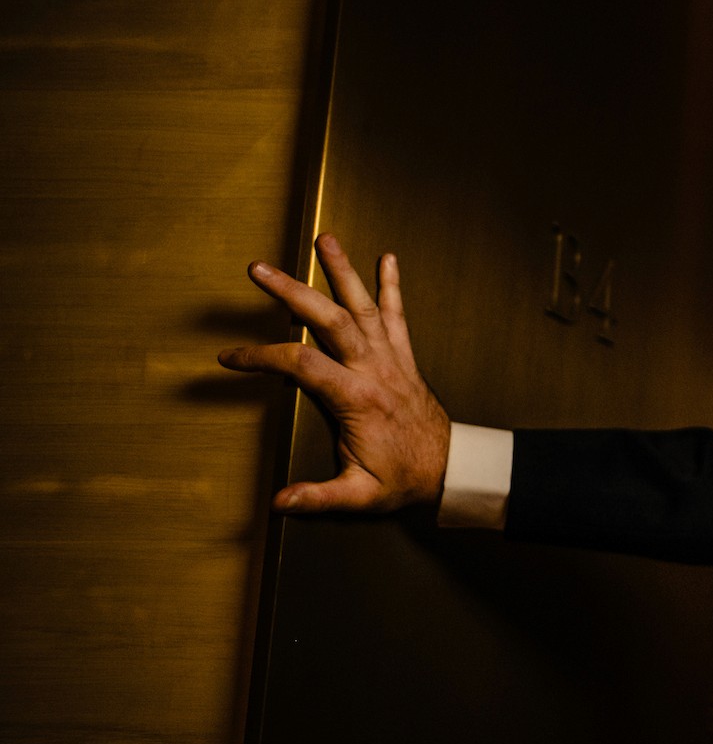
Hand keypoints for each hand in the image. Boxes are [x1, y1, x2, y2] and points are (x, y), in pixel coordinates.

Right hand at [218, 233, 451, 513]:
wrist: (451, 470)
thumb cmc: (404, 481)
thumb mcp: (360, 497)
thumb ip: (319, 497)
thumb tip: (280, 503)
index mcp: (358, 399)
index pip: (301, 364)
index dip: (262, 357)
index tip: (230, 358)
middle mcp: (375, 370)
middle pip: (330, 320)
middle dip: (293, 292)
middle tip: (260, 270)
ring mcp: (392, 360)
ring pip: (364, 308)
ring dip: (342, 273)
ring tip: (325, 239)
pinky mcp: (404, 358)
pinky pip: (398, 316)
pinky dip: (393, 287)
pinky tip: (388, 260)